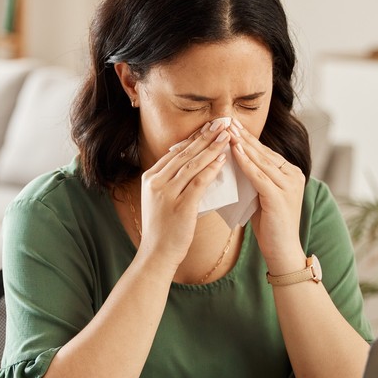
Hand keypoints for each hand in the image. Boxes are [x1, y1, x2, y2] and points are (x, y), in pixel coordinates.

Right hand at [137, 119, 230, 273]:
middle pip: (184, 153)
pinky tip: (223, 159)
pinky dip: (211, 169)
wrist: (156, 255)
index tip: (210, 126)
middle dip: (205, 136)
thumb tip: (195, 167)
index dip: (194, 137)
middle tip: (221, 122)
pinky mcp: (179, 206)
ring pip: (192, 164)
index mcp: (150, 177)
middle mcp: (155, 182)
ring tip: (227, 135)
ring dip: (211, 148)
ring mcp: (166, 194)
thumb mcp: (162, 200)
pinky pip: (198, 182)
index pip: (175, 152)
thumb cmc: (163, 230)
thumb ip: (173, 183)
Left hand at [230, 119, 305, 272]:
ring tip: (226, 129)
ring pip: (260, 160)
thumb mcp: (261, 195)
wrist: (283, 251)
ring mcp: (289, 185)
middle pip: (263, 152)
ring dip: (241, 144)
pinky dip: (245, 163)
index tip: (229, 125)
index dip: (246, 138)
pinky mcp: (279, 197)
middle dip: (243, 136)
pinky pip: (258, 175)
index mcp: (290, 173)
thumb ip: (254, 178)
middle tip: (226, 119)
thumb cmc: (269, 226)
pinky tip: (233, 151)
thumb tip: (233, 161)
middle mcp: (293, 175)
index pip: (264, 151)